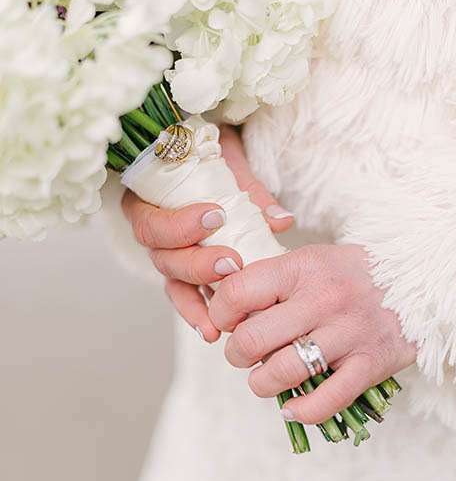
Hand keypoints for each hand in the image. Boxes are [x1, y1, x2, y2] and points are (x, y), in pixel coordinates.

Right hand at [120, 125, 293, 341]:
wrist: (208, 148)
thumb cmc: (213, 150)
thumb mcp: (230, 159)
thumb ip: (251, 190)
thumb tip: (280, 221)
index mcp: (149, 199)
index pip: (151, 220)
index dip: (180, 224)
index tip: (216, 215)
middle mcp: (154, 230)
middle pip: (163, 257)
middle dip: (196, 264)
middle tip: (231, 264)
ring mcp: (170, 254)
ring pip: (173, 282)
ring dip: (196, 300)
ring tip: (220, 319)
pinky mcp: (187, 272)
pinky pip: (187, 296)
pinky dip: (198, 314)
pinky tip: (212, 332)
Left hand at [207, 244, 417, 423]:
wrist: (421, 282)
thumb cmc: (355, 276)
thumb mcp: (314, 261)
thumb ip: (273, 281)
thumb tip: (226, 312)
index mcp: (305, 267)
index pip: (237, 293)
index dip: (220, 314)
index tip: (229, 321)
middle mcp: (325, 298)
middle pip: (252, 339)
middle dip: (238, 354)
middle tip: (246, 353)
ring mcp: (349, 333)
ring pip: (282, 372)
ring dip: (262, 384)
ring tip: (267, 378)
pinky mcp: (371, 363)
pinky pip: (326, 400)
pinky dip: (301, 412)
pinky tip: (293, 408)